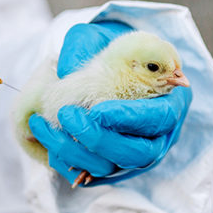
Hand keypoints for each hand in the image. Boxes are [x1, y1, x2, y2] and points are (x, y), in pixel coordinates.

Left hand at [32, 20, 192, 185]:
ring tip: (44, 123)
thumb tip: (66, 70)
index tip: (98, 109)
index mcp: (167, 100)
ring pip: (110, 167)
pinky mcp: (109, 165)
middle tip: (67, 115)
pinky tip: (44, 137)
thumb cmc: (109, 54)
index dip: (131, 118)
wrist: (104, 71)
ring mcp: (132, 154)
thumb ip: (87, 43)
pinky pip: (88, 174)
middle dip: (99, 138)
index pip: (160, 117)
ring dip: (74, 150)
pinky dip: (64, 160)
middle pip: (138, 153)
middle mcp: (155, 135)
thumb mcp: (100, 37)